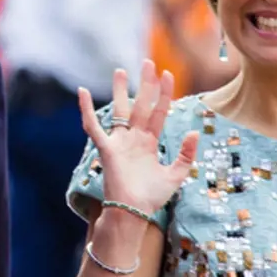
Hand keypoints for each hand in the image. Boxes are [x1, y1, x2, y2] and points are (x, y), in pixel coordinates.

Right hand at [78, 61, 197, 217]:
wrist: (133, 213)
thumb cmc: (151, 198)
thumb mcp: (176, 176)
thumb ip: (186, 155)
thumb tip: (193, 132)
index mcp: (149, 143)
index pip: (159, 112)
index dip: (164, 94)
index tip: (168, 74)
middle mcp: (134, 139)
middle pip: (140, 105)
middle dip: (144, 84)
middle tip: (147, 63)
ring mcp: (119, 142)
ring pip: (120, 110)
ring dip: (120, 91)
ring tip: (120, 70)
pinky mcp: (106, 149)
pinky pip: (93, 127)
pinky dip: (86, 110)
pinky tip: (83, 93)